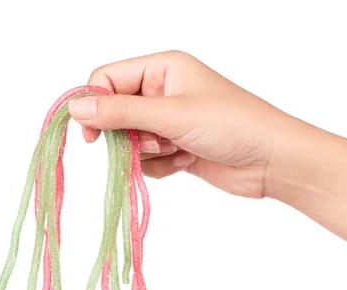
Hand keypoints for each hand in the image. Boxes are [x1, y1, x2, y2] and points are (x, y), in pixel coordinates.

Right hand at [68, 50, 296, 198]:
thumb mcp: (171, 114)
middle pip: (116, 113)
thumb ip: (121, 112)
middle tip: (155, 142)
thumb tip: (74, 108)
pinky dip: (161, 165)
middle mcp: (163, 91)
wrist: (271, 161)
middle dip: (130, 134)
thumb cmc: (231, 124)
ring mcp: (170, 121)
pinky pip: (147, 159)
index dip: (95, 105)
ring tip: (178, 150)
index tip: (93, 136)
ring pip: (130, 140)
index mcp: (162, 68)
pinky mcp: (176, 147)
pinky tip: (186, 162)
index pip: (107, 79)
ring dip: (149, 152)